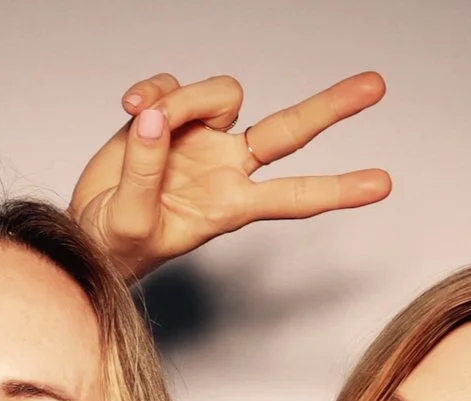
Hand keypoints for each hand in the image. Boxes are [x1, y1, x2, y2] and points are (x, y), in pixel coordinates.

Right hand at [68, 71, 390, 281]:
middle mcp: (226, 167)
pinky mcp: (172, 117)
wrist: (89, 230)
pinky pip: (174, 86)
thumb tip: (156, 118)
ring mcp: (202, 139)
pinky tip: (130, 107)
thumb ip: (146, 170)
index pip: (292, 195)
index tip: (381, 186)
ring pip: (222, 95)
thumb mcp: (132, 222)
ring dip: (184, 98)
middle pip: (289, 131)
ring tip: (138, 118)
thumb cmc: (119, 244)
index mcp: (229, 205)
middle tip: (376, 86)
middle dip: (331, 108)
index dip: (337, 190)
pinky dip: (153, 90)